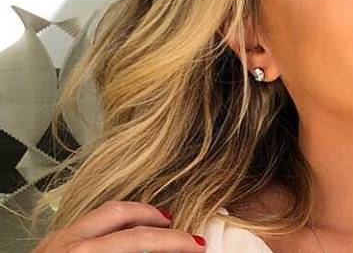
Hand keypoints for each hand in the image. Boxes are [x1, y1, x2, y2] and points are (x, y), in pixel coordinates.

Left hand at [31, 200, 206, 252]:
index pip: (140, 241)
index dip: (174, 243)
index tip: (196, 246)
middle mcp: (70, 243)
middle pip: (125, 216)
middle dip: (161, 224)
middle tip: (185, 235)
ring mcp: (58, 239)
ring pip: (106, 210)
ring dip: (138, 215)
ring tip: (160, 223)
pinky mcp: (50, 242)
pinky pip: (91, 220)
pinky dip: (116, 221)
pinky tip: (126, 231)